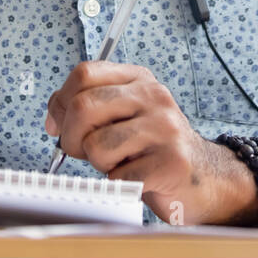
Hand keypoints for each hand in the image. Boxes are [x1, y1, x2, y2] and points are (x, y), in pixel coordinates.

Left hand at [44, 61, 257, 225]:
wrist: (203, 178)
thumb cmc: (153, 148)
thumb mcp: (123, 115)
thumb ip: (89, 107)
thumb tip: (54, 116)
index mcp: (138, 79)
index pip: (84, 73)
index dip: (60, 101)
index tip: (58, 124)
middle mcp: (153, 97)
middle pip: (83, 107)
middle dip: (71, 138)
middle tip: (81, 152)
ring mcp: (165, 128)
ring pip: (97, 145)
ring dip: (98, 164)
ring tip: (119, 163)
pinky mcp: (170, 162)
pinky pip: (118, 176)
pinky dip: (118, 184)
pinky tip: (135, 177)